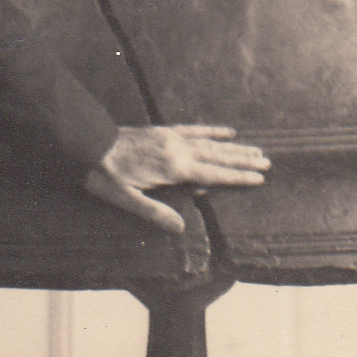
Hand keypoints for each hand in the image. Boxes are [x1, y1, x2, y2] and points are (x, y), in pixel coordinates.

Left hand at [82, 123, 270, 236]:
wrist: (89, 143)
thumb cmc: (105, 175)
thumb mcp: (126, 199)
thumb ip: (154, 212)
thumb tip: (181, 227)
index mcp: (173, 168)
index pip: (213, 173)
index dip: (237, 177)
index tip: (259, 178)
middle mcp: (177, 150)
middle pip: (218, 156)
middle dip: (243, 160)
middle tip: (267, 162)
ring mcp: (172, 138)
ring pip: (210, 142)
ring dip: (235, 147)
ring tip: (256, 149)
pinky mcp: (164, 131)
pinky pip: (194, 129)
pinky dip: (212, 130)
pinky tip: (227, 131)